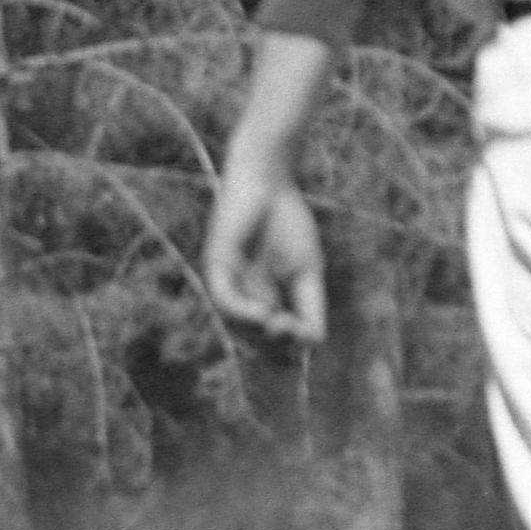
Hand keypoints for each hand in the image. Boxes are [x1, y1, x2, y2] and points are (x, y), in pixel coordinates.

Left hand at [205, 159, 326, 342]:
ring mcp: (226, 284)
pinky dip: (244, 312)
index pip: (269, 338)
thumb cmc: (288, 223)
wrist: (270, 184)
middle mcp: (239, 297)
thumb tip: (315, 344)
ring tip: (281, 327)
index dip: (287, 346)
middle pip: (252, 337)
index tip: (309, 339)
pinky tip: (264, 314)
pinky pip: (225, 299)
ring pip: (236, 324)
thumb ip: (310, 305)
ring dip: (259, 331)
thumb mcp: (307, 271)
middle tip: (294, 333)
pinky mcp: (215, 268)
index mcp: (260, 301)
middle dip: (274, 343)